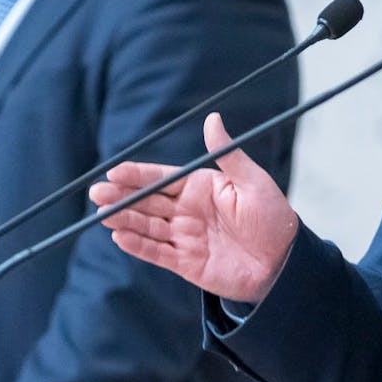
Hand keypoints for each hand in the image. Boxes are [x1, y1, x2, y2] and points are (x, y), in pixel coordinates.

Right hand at [90, 112, 298, 302]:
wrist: (285, 263)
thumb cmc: (273, 218)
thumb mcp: (253, 182)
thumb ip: (228, 154)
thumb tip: (212, 118)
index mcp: (200, 187)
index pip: (162, 178)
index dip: (138, 175)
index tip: (115, 171)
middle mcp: (187, 210)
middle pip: (147, 201)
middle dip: (121, 196)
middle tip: (96, 192)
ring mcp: (185, 237)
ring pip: (147, 226)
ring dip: (124, 219)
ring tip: (102, 214)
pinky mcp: (186, 263)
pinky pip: (157, 252)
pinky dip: (138, 246)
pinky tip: (119, 237)